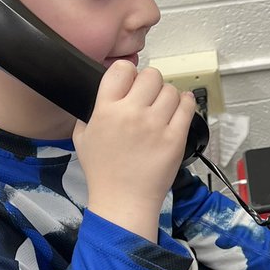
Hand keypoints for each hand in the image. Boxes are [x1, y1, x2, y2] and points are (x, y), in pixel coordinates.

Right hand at [73, 63, 196, 240]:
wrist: (123, 201)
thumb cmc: (103, 173)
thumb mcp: (82, 137)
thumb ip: (90, 111)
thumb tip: (105, 94)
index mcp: (106, 110)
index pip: (123, 69)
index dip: (128, 73)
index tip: (131, 83)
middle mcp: (131, 113)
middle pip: (151, 75)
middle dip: (150, 83)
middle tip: (148, 97)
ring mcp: (156, 125)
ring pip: (170, 89)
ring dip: (167, 95)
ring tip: (163, 108)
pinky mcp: (175, 138)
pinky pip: (187, 107)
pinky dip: (185, 103)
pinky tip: (179, 108)